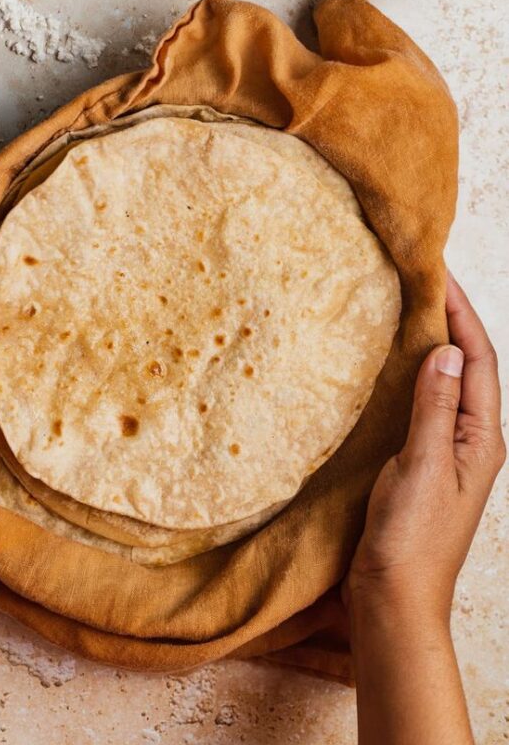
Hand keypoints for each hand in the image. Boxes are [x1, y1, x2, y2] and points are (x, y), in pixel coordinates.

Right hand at [345, 273, 504, 624]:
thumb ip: (436, 408)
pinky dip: (409, 373)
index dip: (462, 312)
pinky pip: (421, 402)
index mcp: (482, 438)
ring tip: (405, 307)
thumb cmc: (412, 540)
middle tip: (422, 278)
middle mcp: (470, 439)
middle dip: (450, 318)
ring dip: (430, 342)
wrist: (393, 598)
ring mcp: (445, 450)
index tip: (438, 272)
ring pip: (444, 381)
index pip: (479, 359)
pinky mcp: (419, 460)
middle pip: (468, 364)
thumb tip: (447, 351)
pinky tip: (387, 365)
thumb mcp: (424, 467)